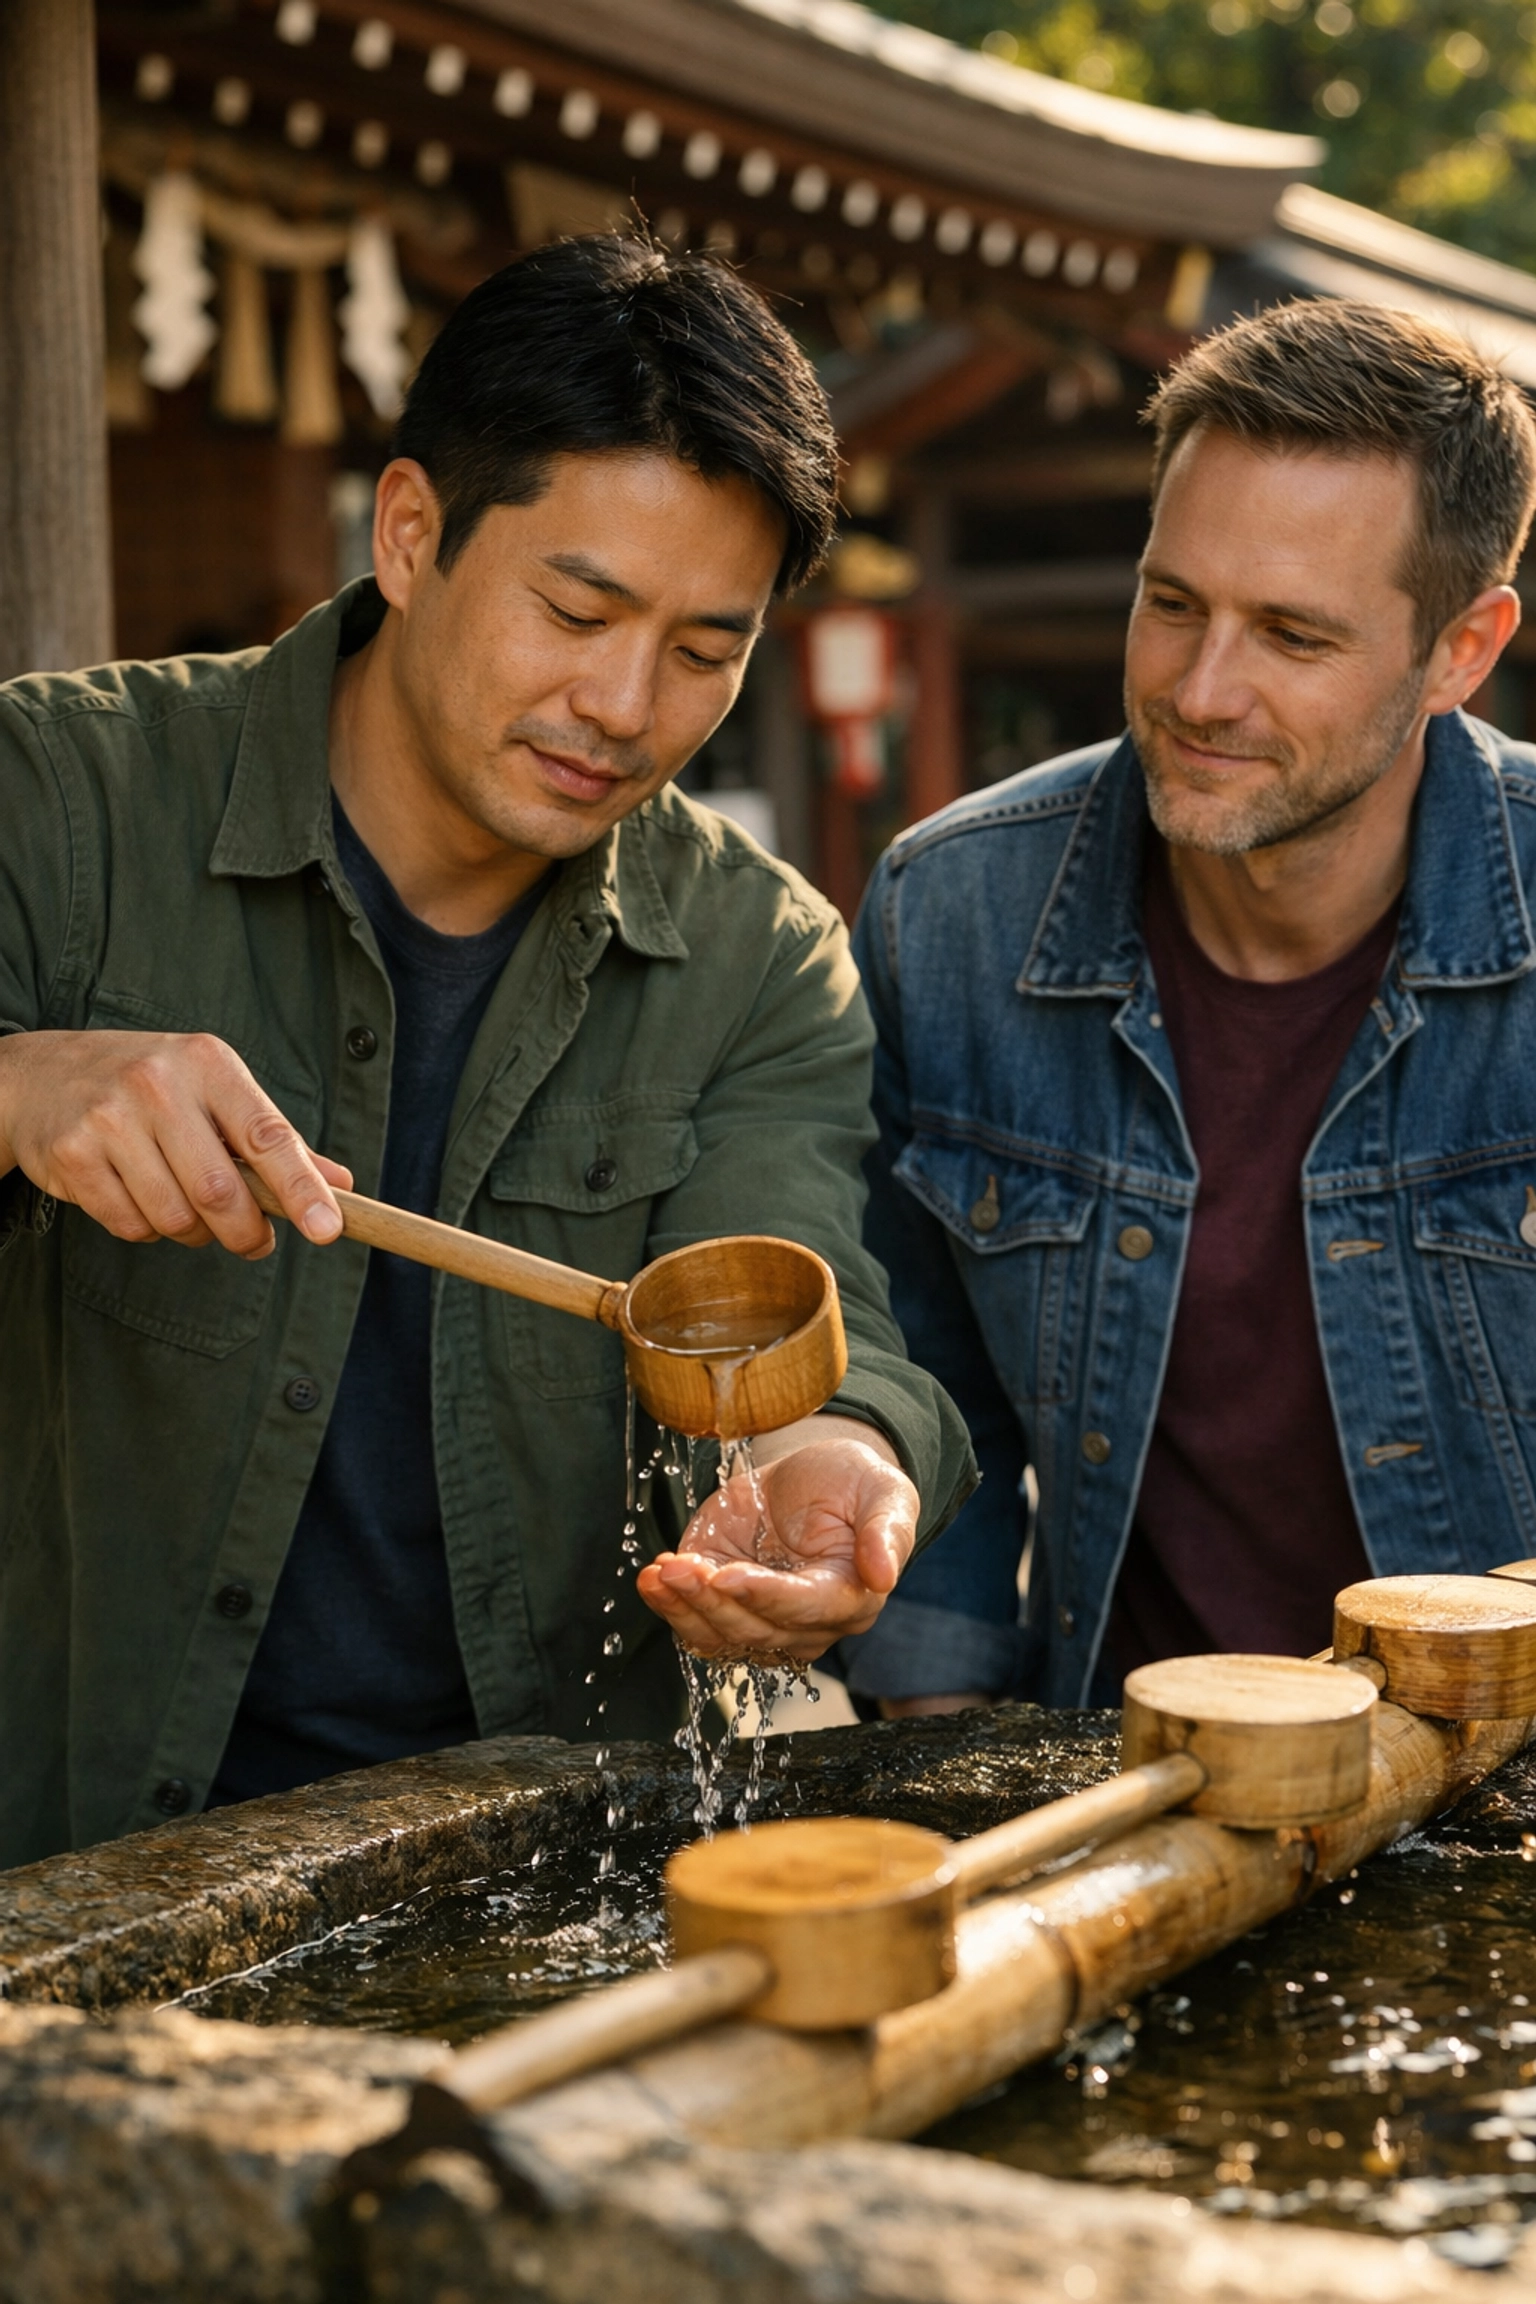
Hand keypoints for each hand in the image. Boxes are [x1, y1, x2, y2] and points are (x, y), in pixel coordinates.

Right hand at [0, 1029, 351, 1258]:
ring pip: (175, 1217)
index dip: (301, 1188)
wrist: (43, 1074)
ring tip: (187, 1209)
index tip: (327, 1230)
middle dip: (245, 1233)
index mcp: (208, 1064)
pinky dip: (148, 1230)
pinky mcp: (72, 1155)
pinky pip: (131, 1226)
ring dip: (193, 1234)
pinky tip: (140, 1198)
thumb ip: (273, 1138)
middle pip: (219, 1192)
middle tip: (255, 1242)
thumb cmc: (150, 1086)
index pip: (267, 1134)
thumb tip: (340, 1182)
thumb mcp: (214, 1091)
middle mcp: (158, 1084)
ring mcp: (110, 1118)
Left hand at [636, 1433, 917, 1663]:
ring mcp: (762, 1620)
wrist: (815, 1480)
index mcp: (850, 1599)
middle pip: (757, 1631)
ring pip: (721, 1637)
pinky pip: (695, 1625)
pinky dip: (669, 1607)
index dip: (768, 1597)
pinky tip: (652, 1579)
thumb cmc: (855, 1486)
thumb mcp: (884, 1492)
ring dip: (685, 1609)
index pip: (807, 1609)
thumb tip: (884, 1575)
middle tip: (680, 1568)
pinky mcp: (724, 1606)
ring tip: (661, 1572)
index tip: (730, 1576)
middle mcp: (807, 1625)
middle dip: (714, 1602)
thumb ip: (888, 1532)